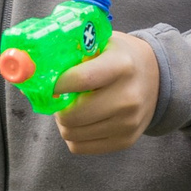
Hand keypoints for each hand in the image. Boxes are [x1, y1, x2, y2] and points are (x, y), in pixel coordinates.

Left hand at [51, 32, 160, 154]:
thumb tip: (32, 70)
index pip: (80, 80)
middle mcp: (128, 97)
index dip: (56, 84)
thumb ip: (73, 53)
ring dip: (65, 122)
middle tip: (60, 98)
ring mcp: (128, 123)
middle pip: (73, 115)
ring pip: (72, 133)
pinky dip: (75, 135)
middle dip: (59, 107)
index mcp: (121, 66)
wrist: (159, 77)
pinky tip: (83, 120)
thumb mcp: (103, 43)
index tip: (49, 83)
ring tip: (73, 107)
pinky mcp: (125, 141)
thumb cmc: (121, 57)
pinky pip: (80, 147)